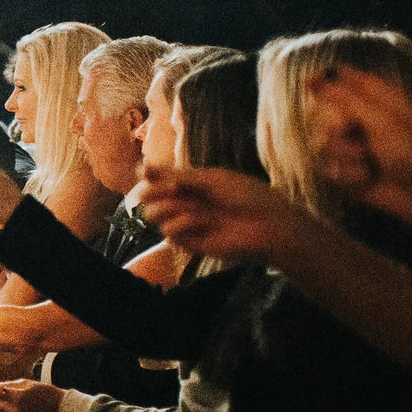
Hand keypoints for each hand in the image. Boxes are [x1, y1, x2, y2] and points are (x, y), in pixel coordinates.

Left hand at [0, 377, 65, 411]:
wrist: (62, 410)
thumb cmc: (46, 392)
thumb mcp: (28, 383)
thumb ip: (10, 385)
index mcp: (16, 396)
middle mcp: (14, 409)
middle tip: (8, 393)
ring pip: (3, 410)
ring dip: (7, 405)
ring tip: (24, 402)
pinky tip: (29, 410)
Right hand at [136, 164, 300, 263]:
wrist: (266, 224)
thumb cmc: (247, 196)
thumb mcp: (213, 178)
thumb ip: (181, 176)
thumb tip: (146, 169)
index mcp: (192, 184)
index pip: (160, 178)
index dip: (148, 174)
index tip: (145, 172)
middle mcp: (185, 202)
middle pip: (150, 196)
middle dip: (153, 191)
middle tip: (172, 189)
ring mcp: (186, 222)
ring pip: (154, 214)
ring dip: (168, 208)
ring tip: (191, 208)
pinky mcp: (189, 241)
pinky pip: (169, 232)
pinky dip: (181, 225)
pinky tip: (200, 223)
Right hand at [306, 67, 411, 222]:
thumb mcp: (381, 119)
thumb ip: (345, 99)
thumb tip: (314, 78)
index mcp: (376, 100)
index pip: (344, 78)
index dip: (325, 79)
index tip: (309, 84)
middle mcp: (361, 120)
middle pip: (324, 114)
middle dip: (333, 127)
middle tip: (347, 132)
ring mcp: (353, 148)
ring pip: (323, 145)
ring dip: (345, 155)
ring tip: (368, 162)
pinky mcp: (348, 173)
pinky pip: (330, 169)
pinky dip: (349, 176)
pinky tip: (367, 180)